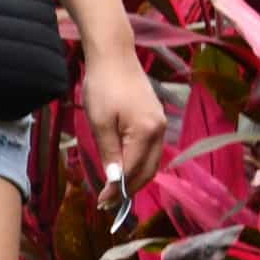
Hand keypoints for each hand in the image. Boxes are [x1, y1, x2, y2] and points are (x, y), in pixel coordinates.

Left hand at [83, 44, 167, 206]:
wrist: (114, 56)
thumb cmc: (103, 86)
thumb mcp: (99, 122)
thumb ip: (108, 152)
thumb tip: (114, 180)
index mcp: (146, 132)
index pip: (132, 171)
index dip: (117, 189)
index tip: (102, 202)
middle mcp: (159, 131)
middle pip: (147, 171)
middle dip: (128, 189)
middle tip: (106, 202)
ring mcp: (160, 125)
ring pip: (150, 162)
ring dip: (134, 178)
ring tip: (113, 191)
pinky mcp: (155, 120)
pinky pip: (149, 150)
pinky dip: (137, 163)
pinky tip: (122, 169)